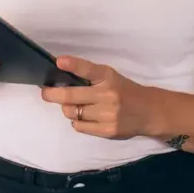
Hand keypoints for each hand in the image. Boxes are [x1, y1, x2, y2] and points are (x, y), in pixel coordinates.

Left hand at [40, 56, 155, 139]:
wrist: (148, 111)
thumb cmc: (124, 90)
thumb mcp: (110, 77)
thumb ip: (89, 77)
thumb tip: (61, 79)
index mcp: (108, 77)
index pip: (88, 69)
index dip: (72, 64)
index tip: (58, 62)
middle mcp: (108, 94)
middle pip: (72, 95)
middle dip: (53, 94)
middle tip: (45, 92)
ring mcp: (108, 114)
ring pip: (73, 112)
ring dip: (67, 109)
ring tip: (74, 105)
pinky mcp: (107, 130)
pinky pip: (80, 126)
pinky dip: (77, 121)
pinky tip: (85, 117)